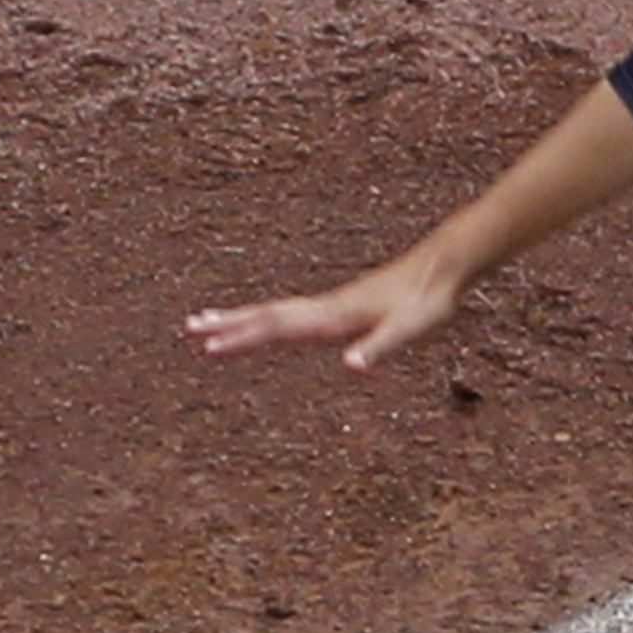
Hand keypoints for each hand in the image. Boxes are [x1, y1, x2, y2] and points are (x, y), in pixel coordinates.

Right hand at [183, 253, 464, 370]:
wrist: (445, 266)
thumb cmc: (428, 301)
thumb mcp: (407, 331)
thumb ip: (379, 348)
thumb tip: (350, 365)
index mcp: (333, 316)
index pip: (278, 327)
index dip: (244, 338)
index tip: (209, 347)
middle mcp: (325, 307)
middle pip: (266, 315)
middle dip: (227, 324)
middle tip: (187, 329)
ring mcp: (331, 304)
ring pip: (276, 311)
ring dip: (240, 318)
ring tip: (207, 322)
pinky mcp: (341, 306)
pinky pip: (293, 314)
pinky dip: (268, 319)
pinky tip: (267, 325)